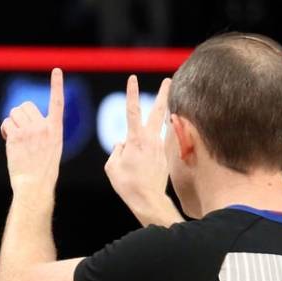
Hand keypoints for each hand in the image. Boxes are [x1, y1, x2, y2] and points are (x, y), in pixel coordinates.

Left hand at [0, 68, 63, 193]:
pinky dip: (5, 130)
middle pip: (25, 105)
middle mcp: (44, 127)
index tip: (56, 70)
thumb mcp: (51, 148)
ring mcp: (30, 131)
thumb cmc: (42, 172)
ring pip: (14, 113)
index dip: (56, 85)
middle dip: (19, 115)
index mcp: (56, 130)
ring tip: (14, 138)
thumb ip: (44, 133)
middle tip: (19, 130)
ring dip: (11, 122)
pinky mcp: (16, 137)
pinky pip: (6, 123)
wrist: (35, 185)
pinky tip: (9, 141)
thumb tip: (25, 123)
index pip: (58, 102)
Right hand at [104, 76, 176, 224]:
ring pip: (160, 126)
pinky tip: (150, 147)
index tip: (132, 79)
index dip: (132, 93)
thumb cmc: (127, 184)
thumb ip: (116, 151)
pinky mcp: (164, 156)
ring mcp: (159, 147)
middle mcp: (150, 139)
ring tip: (165, 102)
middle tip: (169, 80)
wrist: (148, 199)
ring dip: (162, 113)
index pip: (132, 111)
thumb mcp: (112, 167)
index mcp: (135, 140)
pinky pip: (156, 144)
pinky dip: (153, 141)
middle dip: (163, 94)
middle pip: (158, 111)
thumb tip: (120, 144)